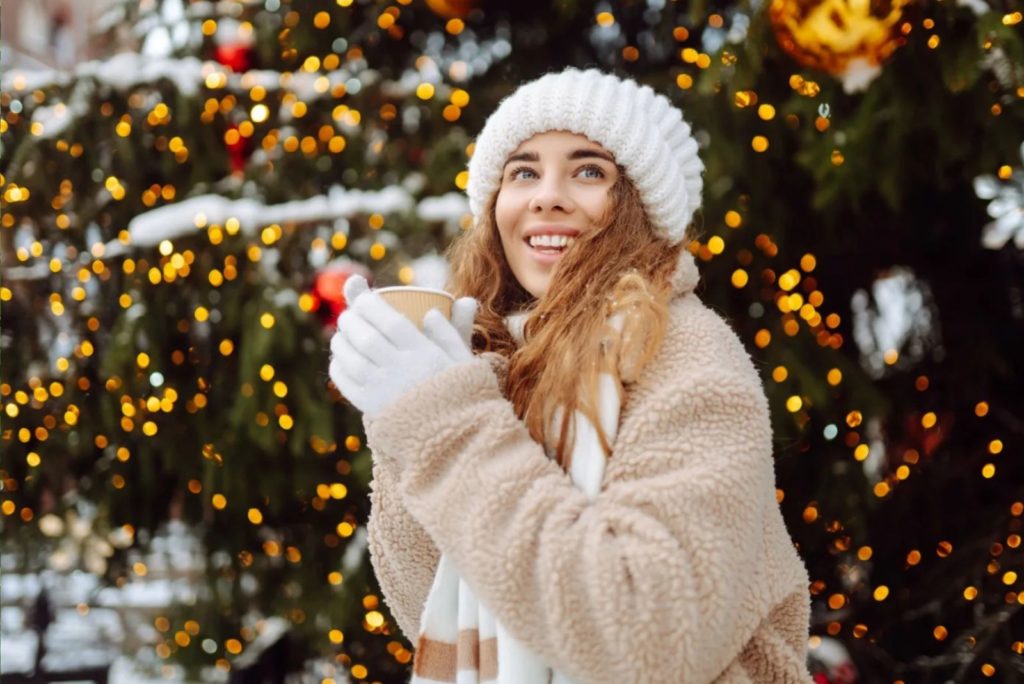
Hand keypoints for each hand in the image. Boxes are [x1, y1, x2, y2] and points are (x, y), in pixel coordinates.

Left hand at [329, 276, 477, 418]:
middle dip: (351, 320)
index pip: (390, 320)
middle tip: (348, 315)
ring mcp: (383, 389)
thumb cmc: (461, 396)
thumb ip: (453, 331)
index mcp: (424, 354)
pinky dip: (338, 367)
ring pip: (351, 357)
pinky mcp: (372, 407)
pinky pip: (345, 382)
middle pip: (365, 336)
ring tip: (341, 335)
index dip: (370, 304)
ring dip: (340, 341)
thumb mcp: (464, 361)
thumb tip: (444, 307)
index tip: (362, 297)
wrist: (453, 439)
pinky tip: (339, 360)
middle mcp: (400, 369)